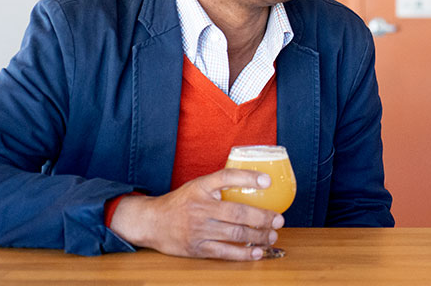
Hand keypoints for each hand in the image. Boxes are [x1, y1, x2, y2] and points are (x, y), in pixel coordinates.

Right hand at [109, 168, 284, 259]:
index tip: (268, 181)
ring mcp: (198, 230)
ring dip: (257, 236)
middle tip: (279, 220)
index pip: (226, 177)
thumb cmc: (180, 202)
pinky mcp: (197, 248)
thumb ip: (220, 184)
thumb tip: (255, 181)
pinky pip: (224, 252)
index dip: (248, 178)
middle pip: (237, 212)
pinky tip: (257, 252)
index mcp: (201, 188)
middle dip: (262, 217)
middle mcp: (200, 208)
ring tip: (272, 236)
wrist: (151, 222)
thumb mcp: (197, 186)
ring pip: (234, 233)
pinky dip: (243, 253)